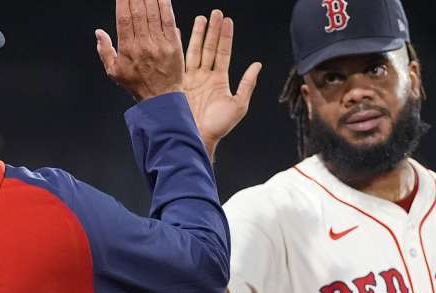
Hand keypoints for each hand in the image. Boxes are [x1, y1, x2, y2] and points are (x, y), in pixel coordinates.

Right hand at [96, 0, 184, 101]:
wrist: (161, 98)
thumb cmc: (136, 84)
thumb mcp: (114, 72)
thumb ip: (104, 51)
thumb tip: (98, 32)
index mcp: (127, 49)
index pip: (124, 18)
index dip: (124, 1)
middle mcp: (143, 45)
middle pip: (139, 12)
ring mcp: (159, 44)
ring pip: (153, 14)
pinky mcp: (173, 45)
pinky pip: (168, 21)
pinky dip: (165, 5)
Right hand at [183, 10, 261, 156]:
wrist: (197, 137)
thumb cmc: (219, 126)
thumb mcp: (238, 104)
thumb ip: (247, 84)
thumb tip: (257, 65)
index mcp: (219, 80)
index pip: (223, 52)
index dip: (225, 36)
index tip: (227, 20)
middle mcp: (205, 76)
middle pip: (209, 47)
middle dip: (212, 30)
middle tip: (215, 12)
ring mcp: (191, 79)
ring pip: (195, 51)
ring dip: (198, 35)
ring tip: (201, 18)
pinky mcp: (178, 83)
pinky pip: (179, 62)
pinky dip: (178, 48)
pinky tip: (177, 35)